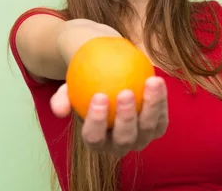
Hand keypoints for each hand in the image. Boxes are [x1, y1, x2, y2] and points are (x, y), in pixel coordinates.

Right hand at [50, 76, 168, 155]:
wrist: (108, 77)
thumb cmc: (84, 85)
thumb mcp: (70, 88)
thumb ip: (63, 98)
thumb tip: (60, 109)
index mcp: (95, 141)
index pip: (94, 138)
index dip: (96, 121)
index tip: (99, 96)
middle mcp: (119, 145)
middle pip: (124, 138)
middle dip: (126, 117)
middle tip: (125, 92)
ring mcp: (141, 138)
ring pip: (148, 128)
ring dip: (151, 106)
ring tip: (150, 82)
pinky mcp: (157, 127)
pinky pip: (161, 116)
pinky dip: (161, 99)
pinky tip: (157, 80)